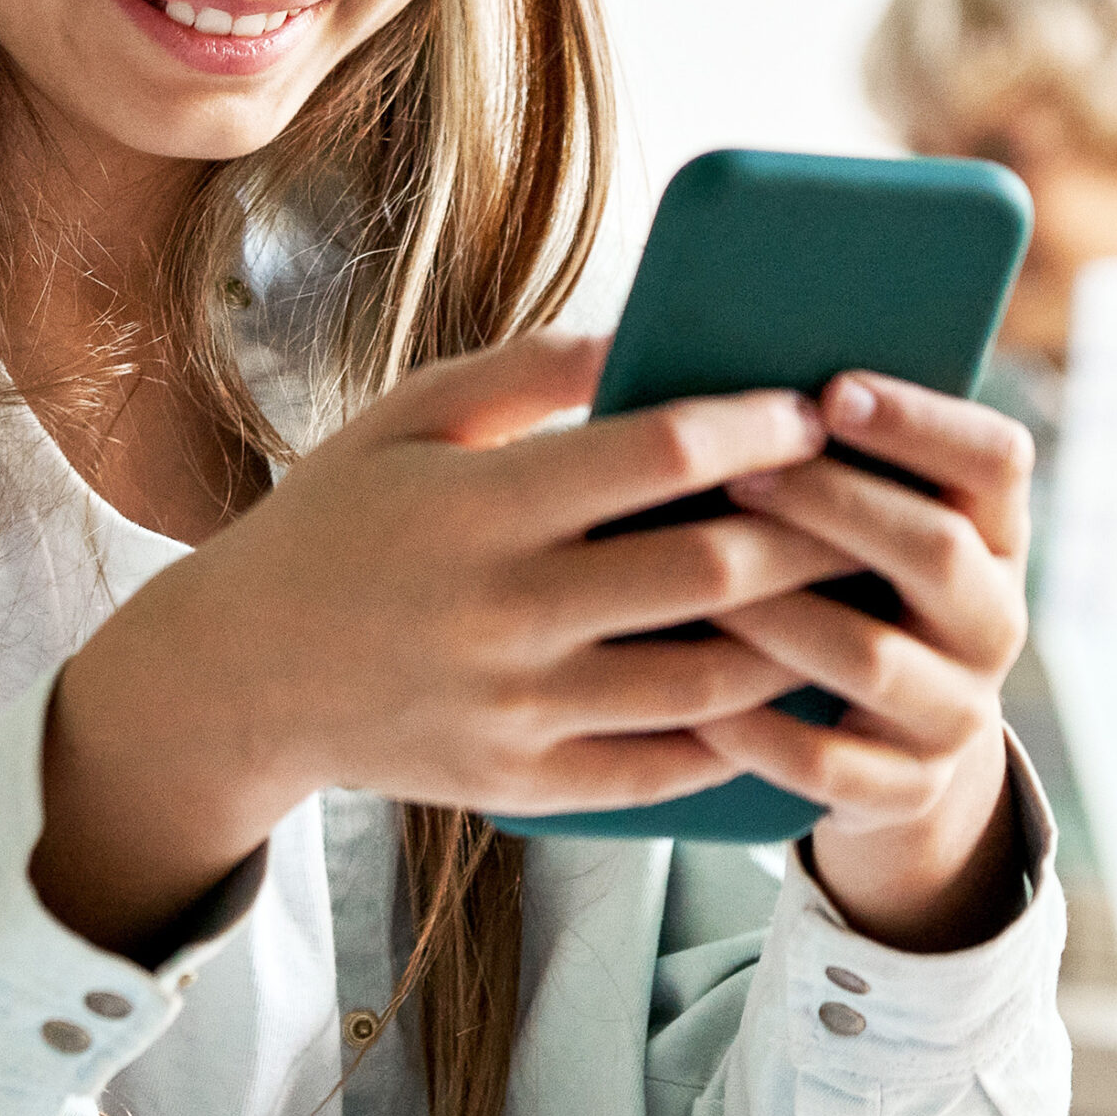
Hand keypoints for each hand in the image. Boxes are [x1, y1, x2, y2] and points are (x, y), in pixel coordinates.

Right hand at [32, 334, 843, 960]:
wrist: (244, 672)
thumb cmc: (337, 519)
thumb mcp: (406, 416)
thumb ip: (527, 369)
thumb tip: (649, 333)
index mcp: (478, 508)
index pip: (652, 455)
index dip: (750, 427)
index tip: (810, 406)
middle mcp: (503, 613)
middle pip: (706, 575)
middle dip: (811, 532)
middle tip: (872, 502)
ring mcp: (517, 710)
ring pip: (708, 682)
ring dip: (799, 636)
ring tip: (853, 596)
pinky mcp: (524, 782)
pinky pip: (665, 768)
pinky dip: (740, 732)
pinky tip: (784, 687)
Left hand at [704, 372, 1032, 951]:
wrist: (876, 736)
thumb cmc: (835, 584)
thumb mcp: (855, 518)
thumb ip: (822, 454)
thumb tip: (724, 381)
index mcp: (991, 532)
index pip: (995, 458)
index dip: (919, 421)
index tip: (829, 392)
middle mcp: (991, 618)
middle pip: (934, 548)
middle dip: (830, 504)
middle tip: (737, 476)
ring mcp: (955, 710)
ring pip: (869, 655)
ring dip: (776, 611)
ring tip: (690, 576)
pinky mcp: (904, 788)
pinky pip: (822, 760)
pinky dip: (748, 726)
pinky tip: (682, 692)